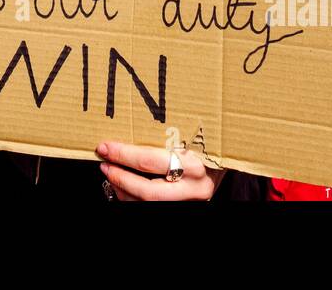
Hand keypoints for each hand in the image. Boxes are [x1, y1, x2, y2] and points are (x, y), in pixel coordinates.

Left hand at [97, 141, 222, 200]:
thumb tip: (131, 123)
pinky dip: (130, 199)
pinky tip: (121, 187)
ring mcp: (189, 202)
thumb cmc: (209, 145)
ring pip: (148, 204)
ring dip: (123, 190)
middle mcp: (195, 188)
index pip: (153, 162)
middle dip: (121, 177)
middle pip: (149, 190)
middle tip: (104, 162)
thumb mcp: (196, 136)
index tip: (106, 146)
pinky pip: (151, 208)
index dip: (125, 155)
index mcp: (197, 165)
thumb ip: (172, 134)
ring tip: (109, 172)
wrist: (227, 165)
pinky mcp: (181, 208)